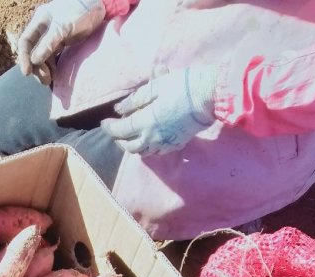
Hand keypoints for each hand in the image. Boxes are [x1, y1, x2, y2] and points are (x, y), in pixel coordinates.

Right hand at [17, 0, 105, 76]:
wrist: (97, 7)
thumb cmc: (79, 11)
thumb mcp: (63, 27)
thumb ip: (49, 43)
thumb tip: (35, 61)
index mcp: (40, 21)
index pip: (26, 41)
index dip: (24, 57)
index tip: (27, 73)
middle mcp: (43, 30)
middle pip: (33, 52)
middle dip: (36, 67)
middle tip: (44, 80)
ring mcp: (52, 37)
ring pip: (42, 57)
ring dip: (44, 70)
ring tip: (49, 81)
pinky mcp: (61, 43)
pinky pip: (52, 58)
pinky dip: (52, 67)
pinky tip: (55, 75)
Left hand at [101, 66, 217, 155]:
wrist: (210, 96)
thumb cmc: (183, 86)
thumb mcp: (156, 86)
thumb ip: (135, 99)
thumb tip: (119, 108)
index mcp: (145, 122)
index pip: (121, 130)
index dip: (110, 128)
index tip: (104, 122)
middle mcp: (152, 137)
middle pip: (129, 146)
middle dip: (118, 140)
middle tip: (114, 132)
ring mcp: (164, 143)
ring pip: (142, 152)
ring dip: (131, 147)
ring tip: (128, 138)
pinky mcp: (175, 144)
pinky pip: (156, 152)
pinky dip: (147, 149)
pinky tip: (147, 141)